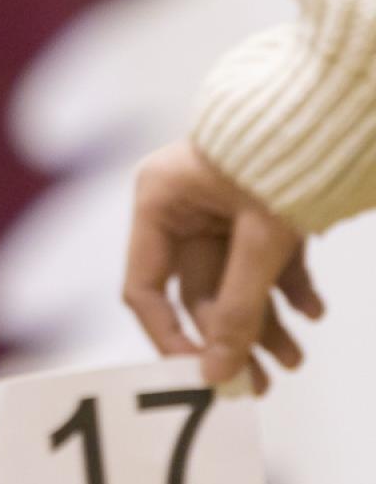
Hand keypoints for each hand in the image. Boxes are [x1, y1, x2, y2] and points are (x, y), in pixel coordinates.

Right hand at [122, 142, 322, 389]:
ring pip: (235, 283)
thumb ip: (241, 308)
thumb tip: (219, 374)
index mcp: (159, 201)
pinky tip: (313, 312)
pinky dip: (290, 289)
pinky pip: (267, 262)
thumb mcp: (263, 238)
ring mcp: (222, 209)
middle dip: (233, 337)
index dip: (170, 334)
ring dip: (266, 323)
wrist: (338, 99)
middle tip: (262, 384)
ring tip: (295, 360)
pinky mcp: (260, 209)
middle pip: (198, 292)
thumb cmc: (286, 154)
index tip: (202, 374)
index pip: (145, 287)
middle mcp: (183, 207)